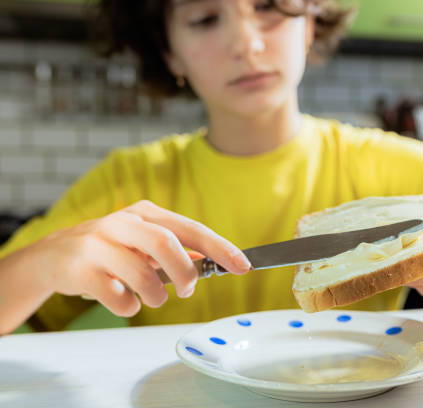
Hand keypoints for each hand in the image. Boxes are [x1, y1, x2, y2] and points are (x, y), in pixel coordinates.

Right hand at [31, 200, 250, 316]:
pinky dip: (128, 307)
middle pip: (166, 244)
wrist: (52, 256)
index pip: (191, 228)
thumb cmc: (110, 250)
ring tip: (153, 299)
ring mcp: (98, 244)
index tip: (242, 265)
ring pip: (142, 274)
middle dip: (186, 272)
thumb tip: (213, 259)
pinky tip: (124, 301)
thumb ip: (176, 248)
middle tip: (187, 290)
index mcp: (145, 213)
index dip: (220, 247)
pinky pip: (117, 297)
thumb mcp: (143, 242)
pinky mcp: (79, 269)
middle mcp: (122, 223)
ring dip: (156, 296)